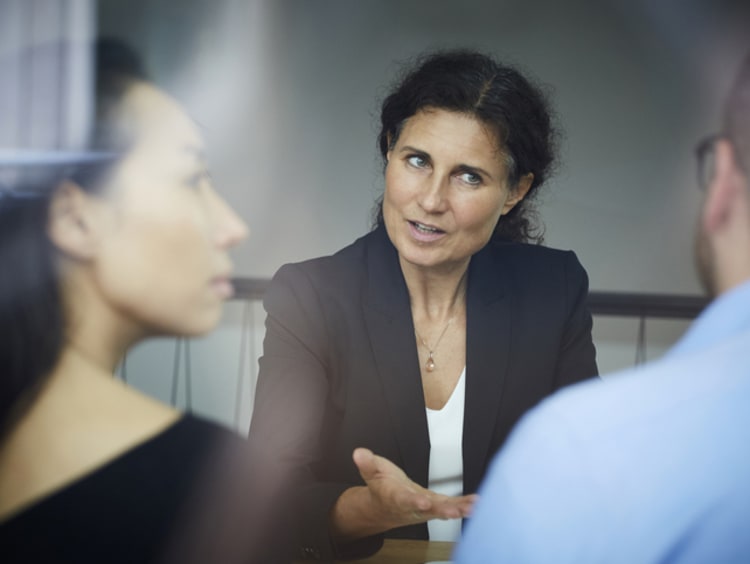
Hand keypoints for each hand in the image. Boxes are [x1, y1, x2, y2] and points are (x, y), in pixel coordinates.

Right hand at [352, 447, 476, 528]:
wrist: (384, 507)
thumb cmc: (381, 487)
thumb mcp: (372, 471)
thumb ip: (367, 463)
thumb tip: (359, 453)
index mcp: (395, 497)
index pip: (404, 500)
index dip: (413, 501)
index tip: (423, 501)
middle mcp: (412, 506)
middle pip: (427, 509)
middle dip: (442, 510)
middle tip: (455, 510)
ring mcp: (424, 509)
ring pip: (442, 510)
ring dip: (457, 509)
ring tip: (471, 507)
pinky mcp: (434, 507)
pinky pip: (449, 507)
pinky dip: (462, 505)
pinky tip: (475, 503)